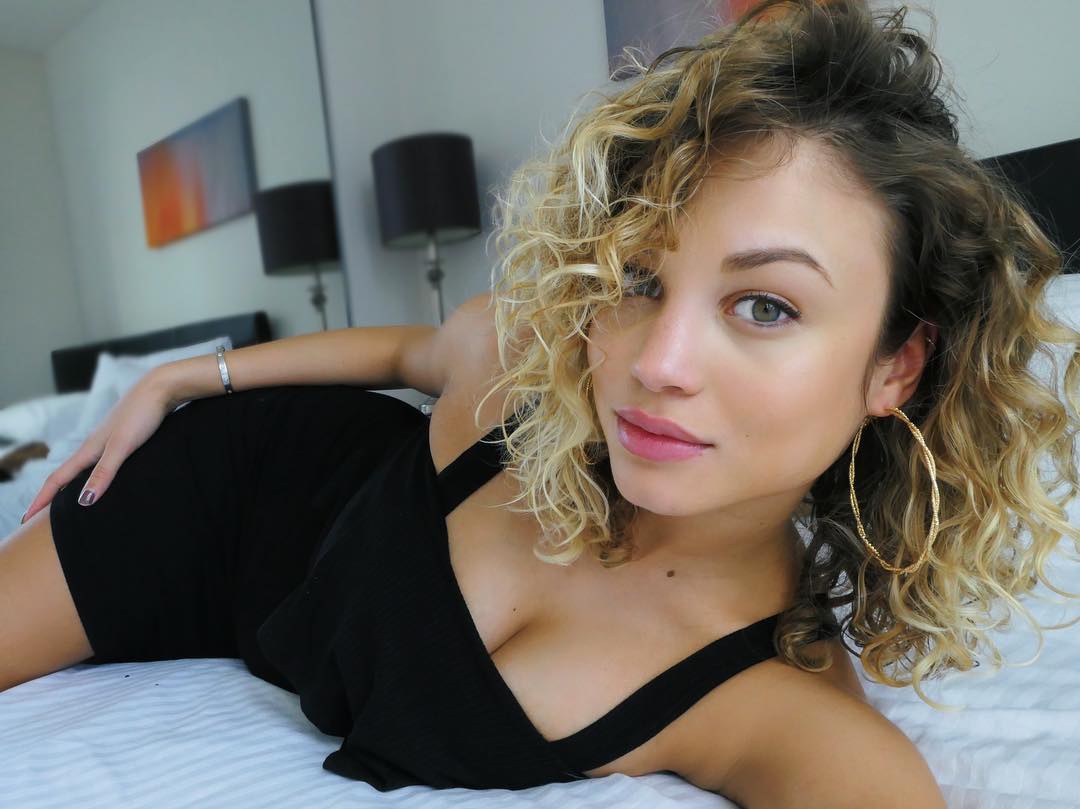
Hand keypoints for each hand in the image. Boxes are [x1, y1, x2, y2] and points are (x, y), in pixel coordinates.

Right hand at [19, 370, 179, 523]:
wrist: (161, 387)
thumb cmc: (142, 414)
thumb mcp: (122, 446)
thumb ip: (104, 472)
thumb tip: (83, 500)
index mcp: (89, 449)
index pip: (57, 479)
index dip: (41, 500)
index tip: (25, 519)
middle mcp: (94, 445)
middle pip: (66, 473)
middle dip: (51, 495)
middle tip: (39, 516)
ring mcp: (108, 440)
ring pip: (83, 467)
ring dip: (71, 485)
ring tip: (66, 503)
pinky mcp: (123, 436)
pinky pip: (101, 462)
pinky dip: (92, 475)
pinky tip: (101, 479)